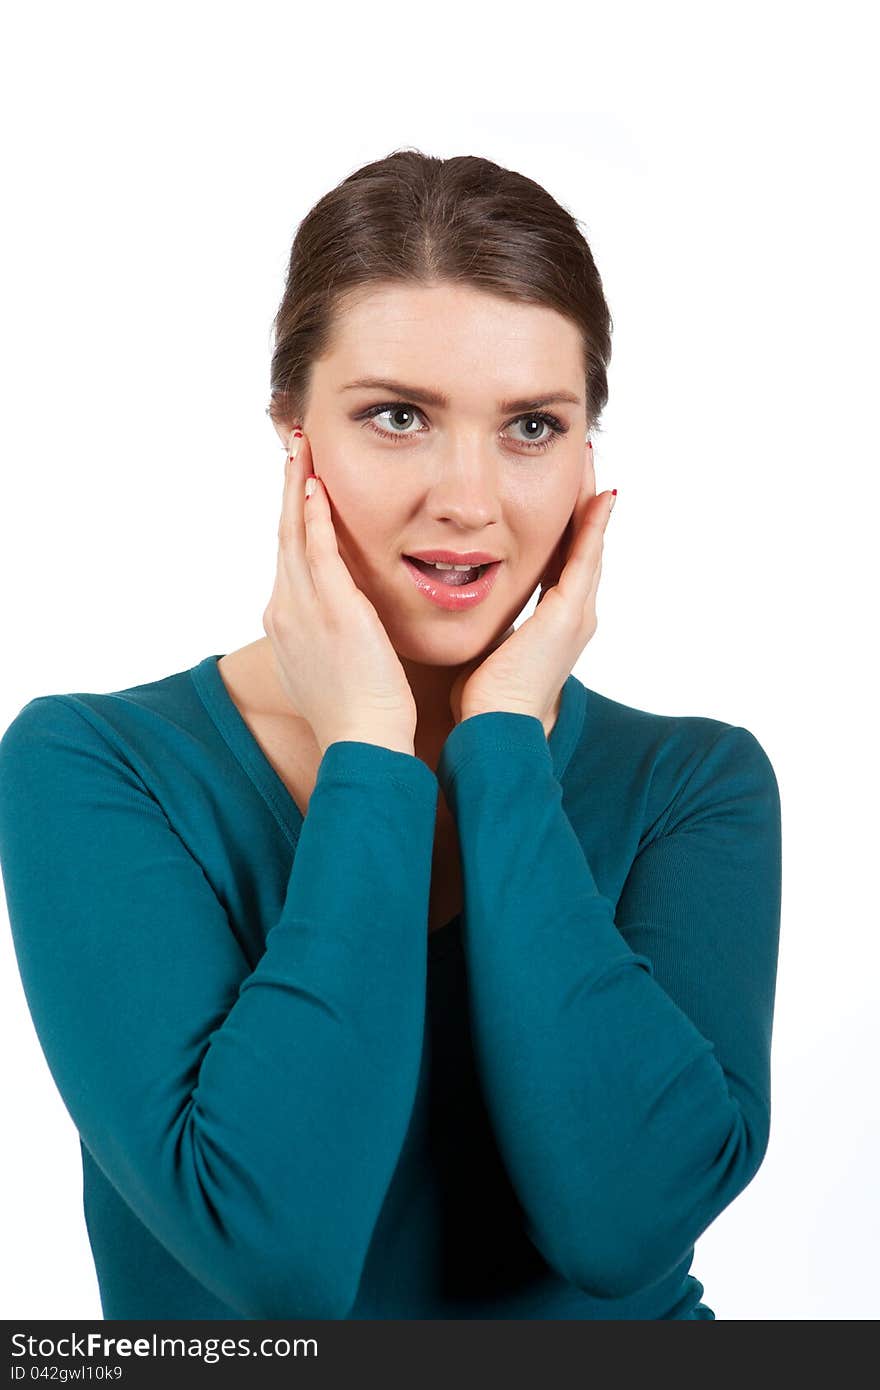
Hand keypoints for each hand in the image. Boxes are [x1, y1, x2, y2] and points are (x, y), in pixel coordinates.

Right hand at [262, 428, 417, 756]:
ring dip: (297, 486)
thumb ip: (338, 637)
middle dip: (288, 488)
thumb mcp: (338, 668)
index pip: (288, 556)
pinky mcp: (329, 611)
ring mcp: (302, 610)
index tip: (300, 484)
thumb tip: (348, 626)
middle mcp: (285, 610)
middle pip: (282, 534)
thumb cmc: (361, 716)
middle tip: (294, 447)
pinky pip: (315, 552)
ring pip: (292, 533)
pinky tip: (317, 487)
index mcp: (287, 624)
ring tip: (302, 447)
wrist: (364, 743)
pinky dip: (313, 517)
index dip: (292, 516)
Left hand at [449, 442, 614, 735]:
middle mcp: (574, 613)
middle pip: (583, 543)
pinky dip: (594, 524)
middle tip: (583, 458)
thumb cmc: (483, 699)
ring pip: (590, 543)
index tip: (560, 485)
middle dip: (583, 501)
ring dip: (590, 500)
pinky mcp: (569, 614)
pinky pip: (586, 557)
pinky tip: (598, 493)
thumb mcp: (487, 645)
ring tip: (589, 461)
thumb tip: (458, 601)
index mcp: (554, 621)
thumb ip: (486, 621)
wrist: (496, 729)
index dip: (564, 521)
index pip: (562, 557)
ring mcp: (577, 613)